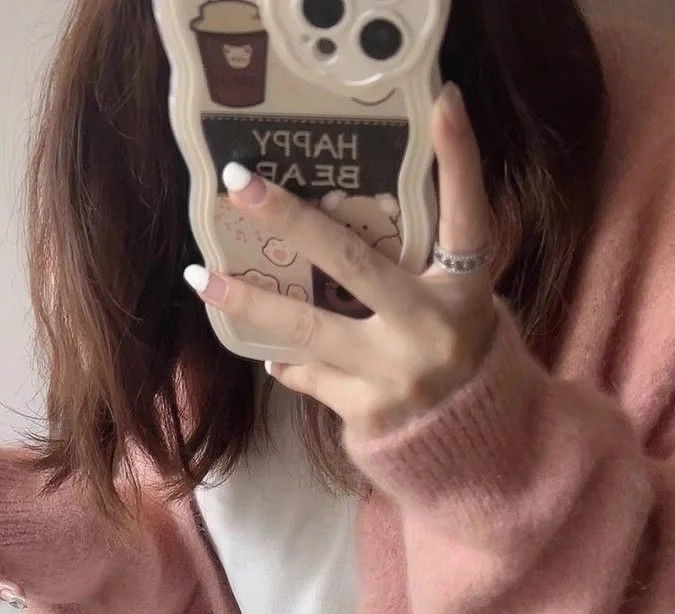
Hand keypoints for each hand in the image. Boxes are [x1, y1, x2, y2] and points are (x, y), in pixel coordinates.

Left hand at [183, 83, 497, 456]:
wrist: (473, 453)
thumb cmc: (457, 360)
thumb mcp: (459, 305)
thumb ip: (423, 265)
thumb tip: (345, 216)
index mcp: (465, 290)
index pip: (468, 215)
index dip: (460, 158)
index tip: (443, 100)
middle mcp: (430, 327)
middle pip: (351, 261)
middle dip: (290, 219)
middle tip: (239, 184)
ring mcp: (395, 373)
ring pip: (306, 327)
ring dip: (248, 299)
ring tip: (200, 277)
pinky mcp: (367, 411)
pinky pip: (310, 374)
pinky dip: (287, 360)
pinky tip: (268, 350)